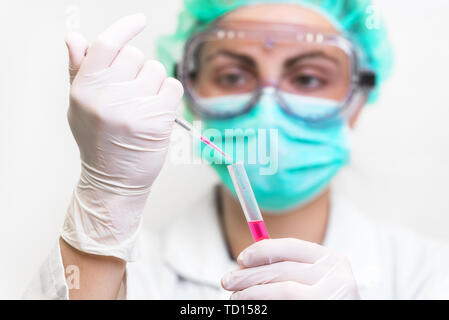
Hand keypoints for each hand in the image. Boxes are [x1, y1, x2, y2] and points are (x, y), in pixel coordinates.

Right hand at [61, 14, 183, 260]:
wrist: (113, 180)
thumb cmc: (98, 140)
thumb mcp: (81, 105)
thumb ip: (79, 70)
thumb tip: (74, 36)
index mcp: (86, 88)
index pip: (106, 45)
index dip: (124, 28)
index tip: (138, 21)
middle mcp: (108, 96)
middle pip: (136, 56)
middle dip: (138, 70)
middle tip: (131, 94)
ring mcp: (134, 109)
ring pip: (157, 71)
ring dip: (155, 84)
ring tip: (142, 107)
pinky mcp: (157, 121)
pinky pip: (173, 88)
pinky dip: (169, 97)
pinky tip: (157, 113)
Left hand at [221, 238, 359, 299]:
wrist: (344, 315)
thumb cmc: (322, 297)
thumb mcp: (313, 278)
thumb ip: (288, 266)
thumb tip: (247, 262)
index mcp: (333, 260)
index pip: (291, 246)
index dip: (263, 250)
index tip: (242, 258)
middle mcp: (337, 276)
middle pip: (283, 269)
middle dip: (250, 275)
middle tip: (227, 280)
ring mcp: (332, 296)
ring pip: (283, 290)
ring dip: (253, 293)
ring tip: (235, 297)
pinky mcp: (322, 310)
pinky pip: (285, 305)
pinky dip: (265, 304)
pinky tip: (253, 306)